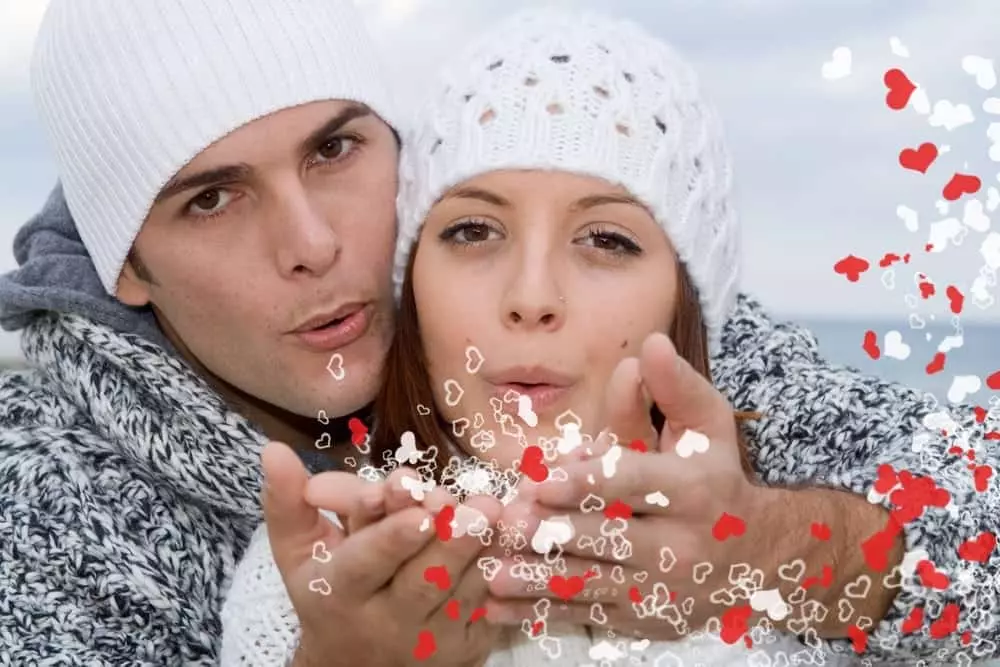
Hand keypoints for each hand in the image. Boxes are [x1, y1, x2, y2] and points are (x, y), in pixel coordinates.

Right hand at [261, 442, 501, 666]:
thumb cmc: (327, 591)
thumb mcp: (298, 552)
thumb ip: (287, 501)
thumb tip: (273, 449)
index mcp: (340, 592)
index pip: (367, 563)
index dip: (394, 537)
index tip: (421, 510)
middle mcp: (385, 622)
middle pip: (423, 581)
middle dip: (452, 543)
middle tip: (479, 509)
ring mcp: (429, 641)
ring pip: (462, 594)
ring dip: (484, 553)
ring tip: (501, 516)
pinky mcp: (465, 650)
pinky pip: (489, 611)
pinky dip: (503, 576)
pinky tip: (516, 545)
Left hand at [485, 333, 772, 638]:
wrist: (757, 557)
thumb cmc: (717, 478)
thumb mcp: (708, 428)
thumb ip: (675, 388)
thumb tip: (650, 345)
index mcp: (695, 489)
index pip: (636, 484)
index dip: (588, 483)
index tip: (543, 482)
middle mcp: (682, 544)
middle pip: (610, 539)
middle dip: (556, 533)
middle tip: (509, 524)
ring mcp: (663, 589)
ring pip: (594, 584)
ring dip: (539, 581)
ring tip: (494, 574)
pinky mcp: (644, 619)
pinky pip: (588, 616)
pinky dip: (543, 614)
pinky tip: (502, 610)